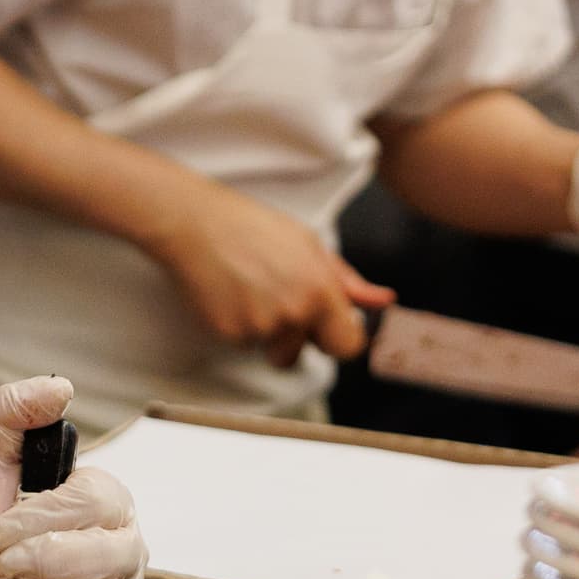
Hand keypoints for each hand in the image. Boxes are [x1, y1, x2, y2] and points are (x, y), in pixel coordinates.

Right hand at [145, 184, 391, 362]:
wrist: (195, 223)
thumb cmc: (254, 228)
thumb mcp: (309, 246)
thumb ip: (347, 281)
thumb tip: (383, 301)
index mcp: (319, 292)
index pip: (348, 346)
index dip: (340, 340)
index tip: (329, 331)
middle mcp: (292, 314)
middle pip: (303, 355)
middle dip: (296, 339)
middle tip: (277, 301)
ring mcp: (258, 327)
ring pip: (271, 348)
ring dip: (266, 332)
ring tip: (250, 290)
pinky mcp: (228, 333)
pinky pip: (243, 343)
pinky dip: (238, 325)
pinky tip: (230, 293)